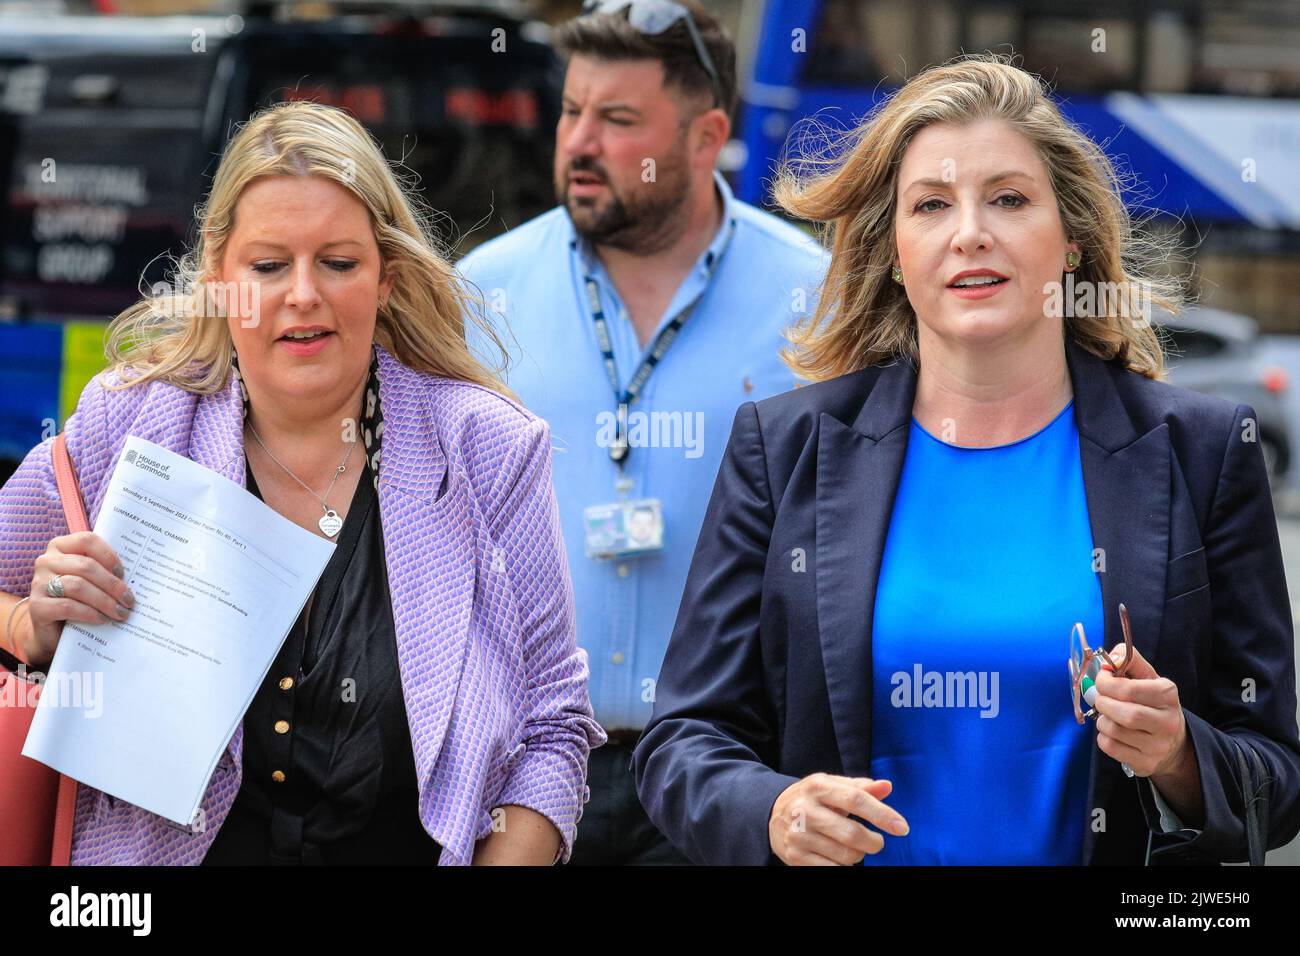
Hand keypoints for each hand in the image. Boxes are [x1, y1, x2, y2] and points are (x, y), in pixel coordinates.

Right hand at [24, 531, 133, 667]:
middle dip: (113, 584)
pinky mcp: (37, 606)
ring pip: (78, 586)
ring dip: (105, 601)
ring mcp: (39, 583)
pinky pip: (67, 606)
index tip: (124, 573)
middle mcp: (46, 561)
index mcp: (61, 546)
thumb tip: (137, 573)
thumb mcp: (91, 579)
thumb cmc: (79, 597)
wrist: (53, 627)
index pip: (87, 540)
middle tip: (130, 600)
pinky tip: (102, 619)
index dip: (109, 555)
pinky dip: (89, 613)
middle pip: (86, 566)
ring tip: (121, 612)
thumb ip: (105, 569)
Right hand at [769, 772, 908, 864]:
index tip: (902, 828)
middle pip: (853, 834)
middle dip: (874, 842)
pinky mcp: (795, 857)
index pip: (856, 799)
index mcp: (818, 786)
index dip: (882, 814)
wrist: (772, 814)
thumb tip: (887, 786)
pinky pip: (833, 870)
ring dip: (859, 855)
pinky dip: (843, 866)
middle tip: (876, 842)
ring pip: (846, 856)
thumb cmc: (812, 799)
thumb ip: (860, 787)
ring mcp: (798, 835)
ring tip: (853, 847)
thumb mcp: (832, 786)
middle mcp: (805, 810)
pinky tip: (838, 855)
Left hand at [1093, 643, 1188, 778]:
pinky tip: (1112, 732)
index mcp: (1168, 695)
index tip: (1102, 679)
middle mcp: (1167, 722)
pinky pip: (1110, 747)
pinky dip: (1103, 737)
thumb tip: (1112, 658)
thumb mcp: (1149, 678)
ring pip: (1114, 730)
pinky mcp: (1145, 763)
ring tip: (1109, 715)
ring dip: (1102, 720)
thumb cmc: (1153, 704)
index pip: (1129, 689)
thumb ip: (1131, 660)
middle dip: (1103, 703)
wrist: (1172, 743)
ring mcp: (1157, 746)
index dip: (1106, 682)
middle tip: (1101, 699)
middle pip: (1124, 713)